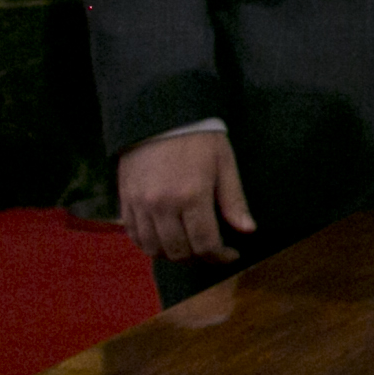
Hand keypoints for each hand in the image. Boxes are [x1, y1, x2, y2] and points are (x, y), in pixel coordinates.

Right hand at [116, 129, 252, 263]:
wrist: (161, 116)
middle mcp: (163, 205)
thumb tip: (248, 230)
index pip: (205, 243)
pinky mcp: (125, 200)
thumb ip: (234, 201)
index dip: (220, 257)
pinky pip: (134, 235)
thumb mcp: (224, 164)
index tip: (231, 255)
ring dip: (173, 255)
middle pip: (179, 251)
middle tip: (211, 251)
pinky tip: (164, 241)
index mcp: (192, 196)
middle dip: (199, 258)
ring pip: (154, 248)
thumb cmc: (199, 138)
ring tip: (189, 247)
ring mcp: (140, 204)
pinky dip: (149, 244)